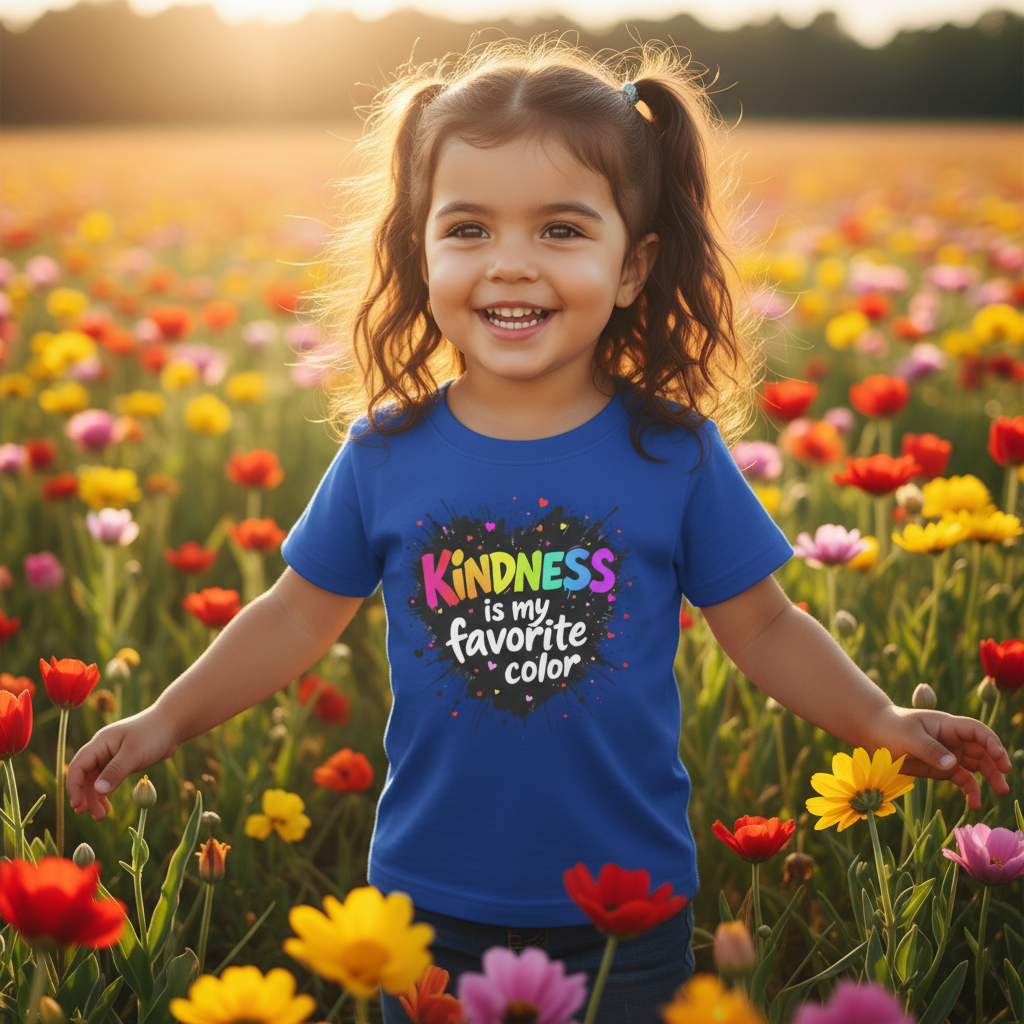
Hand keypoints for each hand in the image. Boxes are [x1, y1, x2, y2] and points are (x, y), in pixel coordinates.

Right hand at [67, 709, 178, 820]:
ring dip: (95, 798)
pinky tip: (106, 807)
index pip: (78, 766)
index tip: (77, 805)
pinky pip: (107, 780)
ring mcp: (111, 757)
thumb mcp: (134, 753)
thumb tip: (97, 791)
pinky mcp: (121, 763)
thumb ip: (116, 771)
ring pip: (95, 781)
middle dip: (86, 796)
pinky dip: (105, 793)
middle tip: (94, 816)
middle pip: (85, 776)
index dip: (74, 786)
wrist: (173, 725)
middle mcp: (102, 750)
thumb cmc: (153, 734)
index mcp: (100, 743)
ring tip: (100, 816)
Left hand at [870, 705, 1011, 809]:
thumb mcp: (908, 736)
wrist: (873, 735)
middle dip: (996, 765)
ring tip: (1001, 793)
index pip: (976, 731)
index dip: (991, 742)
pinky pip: (963, 780)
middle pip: (982, 750)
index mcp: (947, 725)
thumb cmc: (891, 728)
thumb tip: (952, 764)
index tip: (999, 757)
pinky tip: (974, 804)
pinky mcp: (942, 769)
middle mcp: (953, 739)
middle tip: (1003, 782)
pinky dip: (971, 791)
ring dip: (990, 778)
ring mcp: (949, 755)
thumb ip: (929, 749)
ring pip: (977, 766)